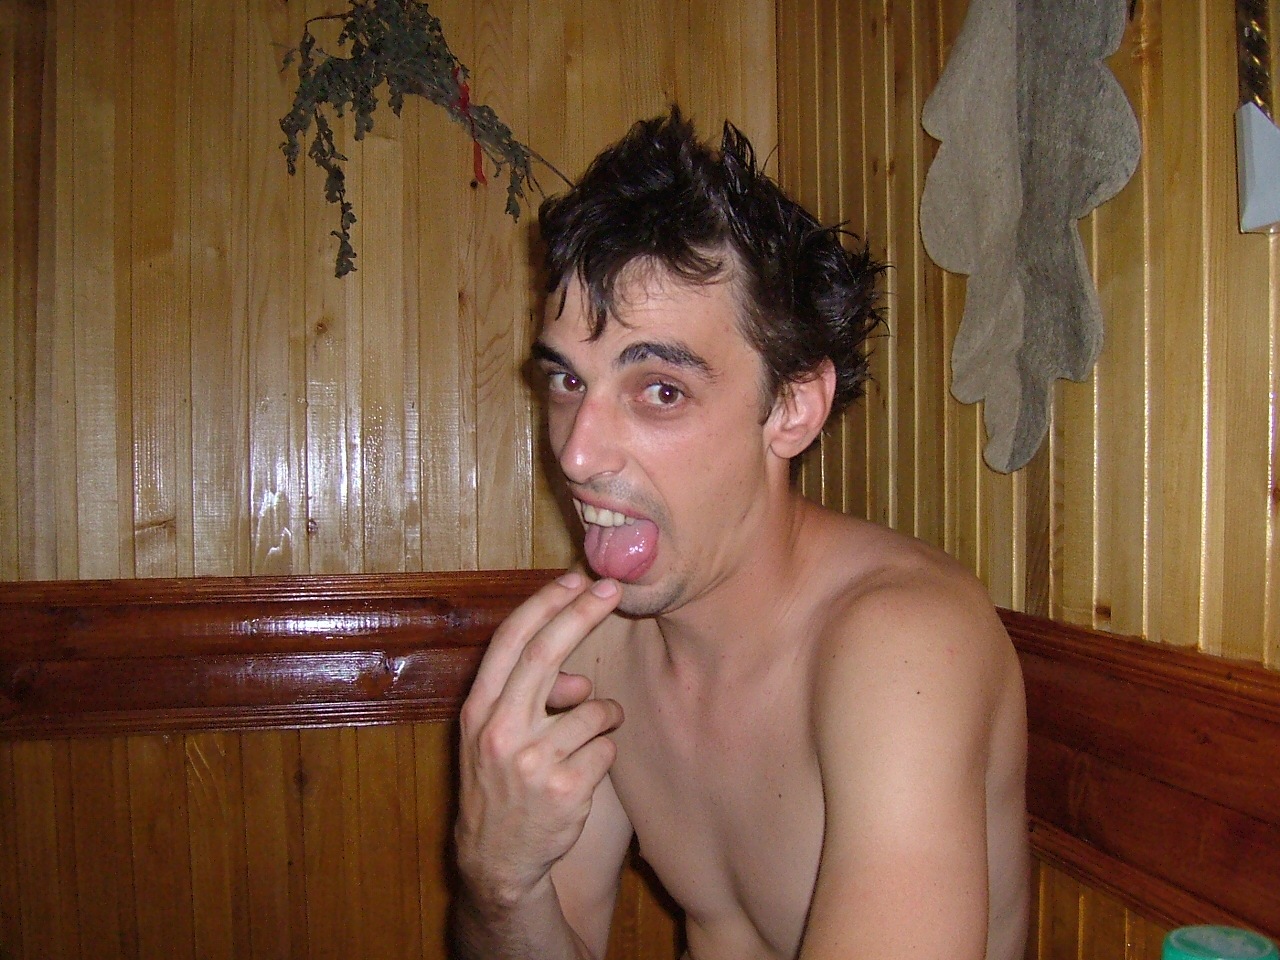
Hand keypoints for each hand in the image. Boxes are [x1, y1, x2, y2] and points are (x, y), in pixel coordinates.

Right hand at [455, 571, 624, 910]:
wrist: (497, 859)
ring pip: (592, 709)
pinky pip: (606, 748)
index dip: (544, 605)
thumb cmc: (501, 784)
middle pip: (547, 654)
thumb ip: (525, 697)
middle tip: (612, 589)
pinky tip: (584, 771)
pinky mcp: (567, 789)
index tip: (573, 580)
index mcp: (479, 710)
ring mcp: (533, 762)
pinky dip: (605, 751)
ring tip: (590, 734)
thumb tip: (578, 678)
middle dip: (583, 614)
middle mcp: (500, 731)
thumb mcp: (491, 737)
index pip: (510, 642)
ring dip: (605, 713)